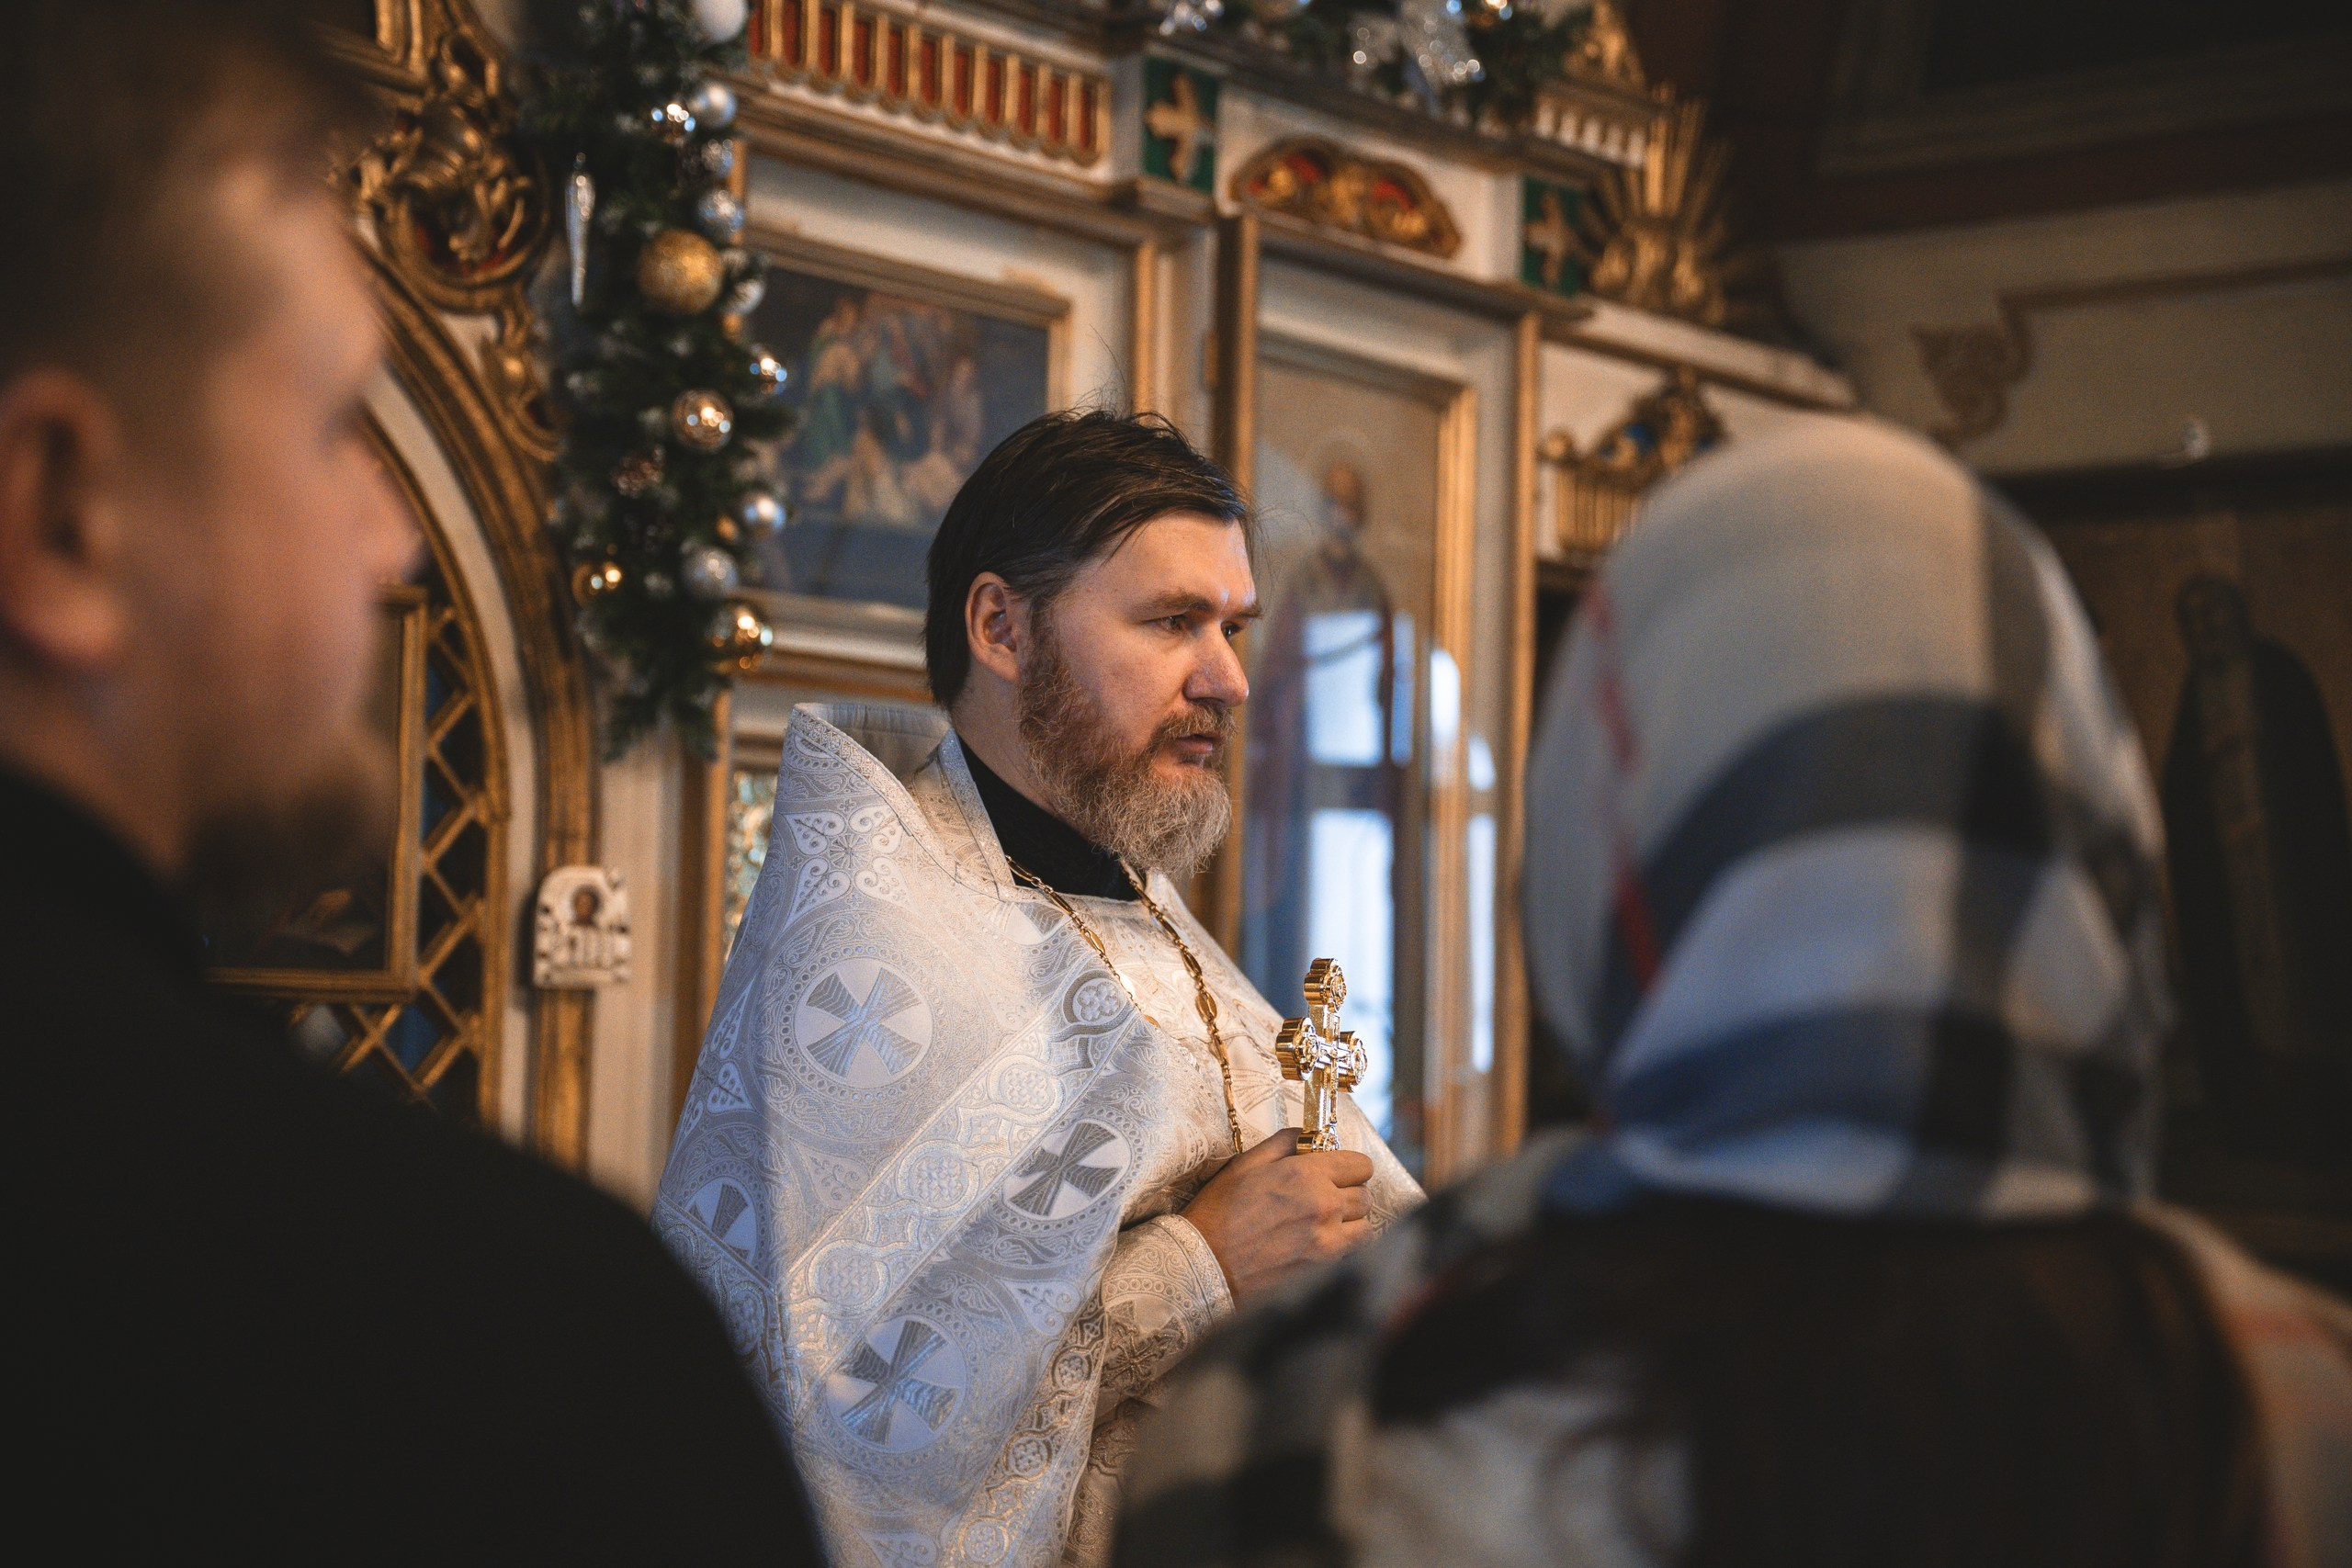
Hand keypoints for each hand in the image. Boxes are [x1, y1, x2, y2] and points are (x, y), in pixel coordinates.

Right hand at [1180, 1129, 1373, 1303]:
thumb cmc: (1219, 1212)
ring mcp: (1328, 1242)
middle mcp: (1325, 1206)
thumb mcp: (1245, 1164)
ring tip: (1325, 1224)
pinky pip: (1351, 1254)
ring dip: (1350, 1224)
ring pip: (1365, 1228)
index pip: (1360, 1165)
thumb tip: (1309, 1134)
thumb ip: (1283, 1143)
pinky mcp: (1323, 1269)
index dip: (1349, 1167)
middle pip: (1365, 1197)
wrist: (1205, 1265)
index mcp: (1307, 1175)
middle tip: (1326, 1198)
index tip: (1336, 1173)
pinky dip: (1342, 1248)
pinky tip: (1317, 1245)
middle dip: (1349, 1194)